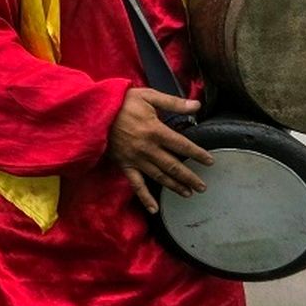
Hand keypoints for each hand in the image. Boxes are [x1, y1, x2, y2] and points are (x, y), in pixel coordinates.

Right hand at [108, 88, 212, 213]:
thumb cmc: (123, 102)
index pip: (182, 146)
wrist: (95, 112)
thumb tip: (197, 105)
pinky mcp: (124, 165)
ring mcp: (136, 159)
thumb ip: (173, 102)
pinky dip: (145, 198)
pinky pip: (136, 184)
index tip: (209, 161)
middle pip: (174, 166)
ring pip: (159, 177)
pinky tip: (154, 209)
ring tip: (188, 193)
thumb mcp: (148, 96)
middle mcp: (148, 149)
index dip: (197, 154)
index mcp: (155, 131)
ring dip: (175, 186)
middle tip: (202, 186)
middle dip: (190, 177)